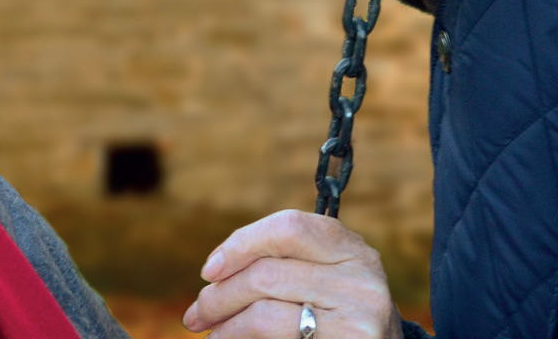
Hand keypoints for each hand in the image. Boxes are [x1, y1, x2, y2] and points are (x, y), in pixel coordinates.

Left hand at [182, 210, 402, 338]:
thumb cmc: (342, 312)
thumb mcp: (329, 276)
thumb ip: (287, 261)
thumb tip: (215, 271)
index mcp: (352, 250)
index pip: (287, 228)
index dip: (240, 244)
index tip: (209, 269)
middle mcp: (360, 281)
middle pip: (267, 275)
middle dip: (220, 295)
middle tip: (197, 313)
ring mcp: (357, 320)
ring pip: (265, 315)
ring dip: (225, 325)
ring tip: (210, 332)